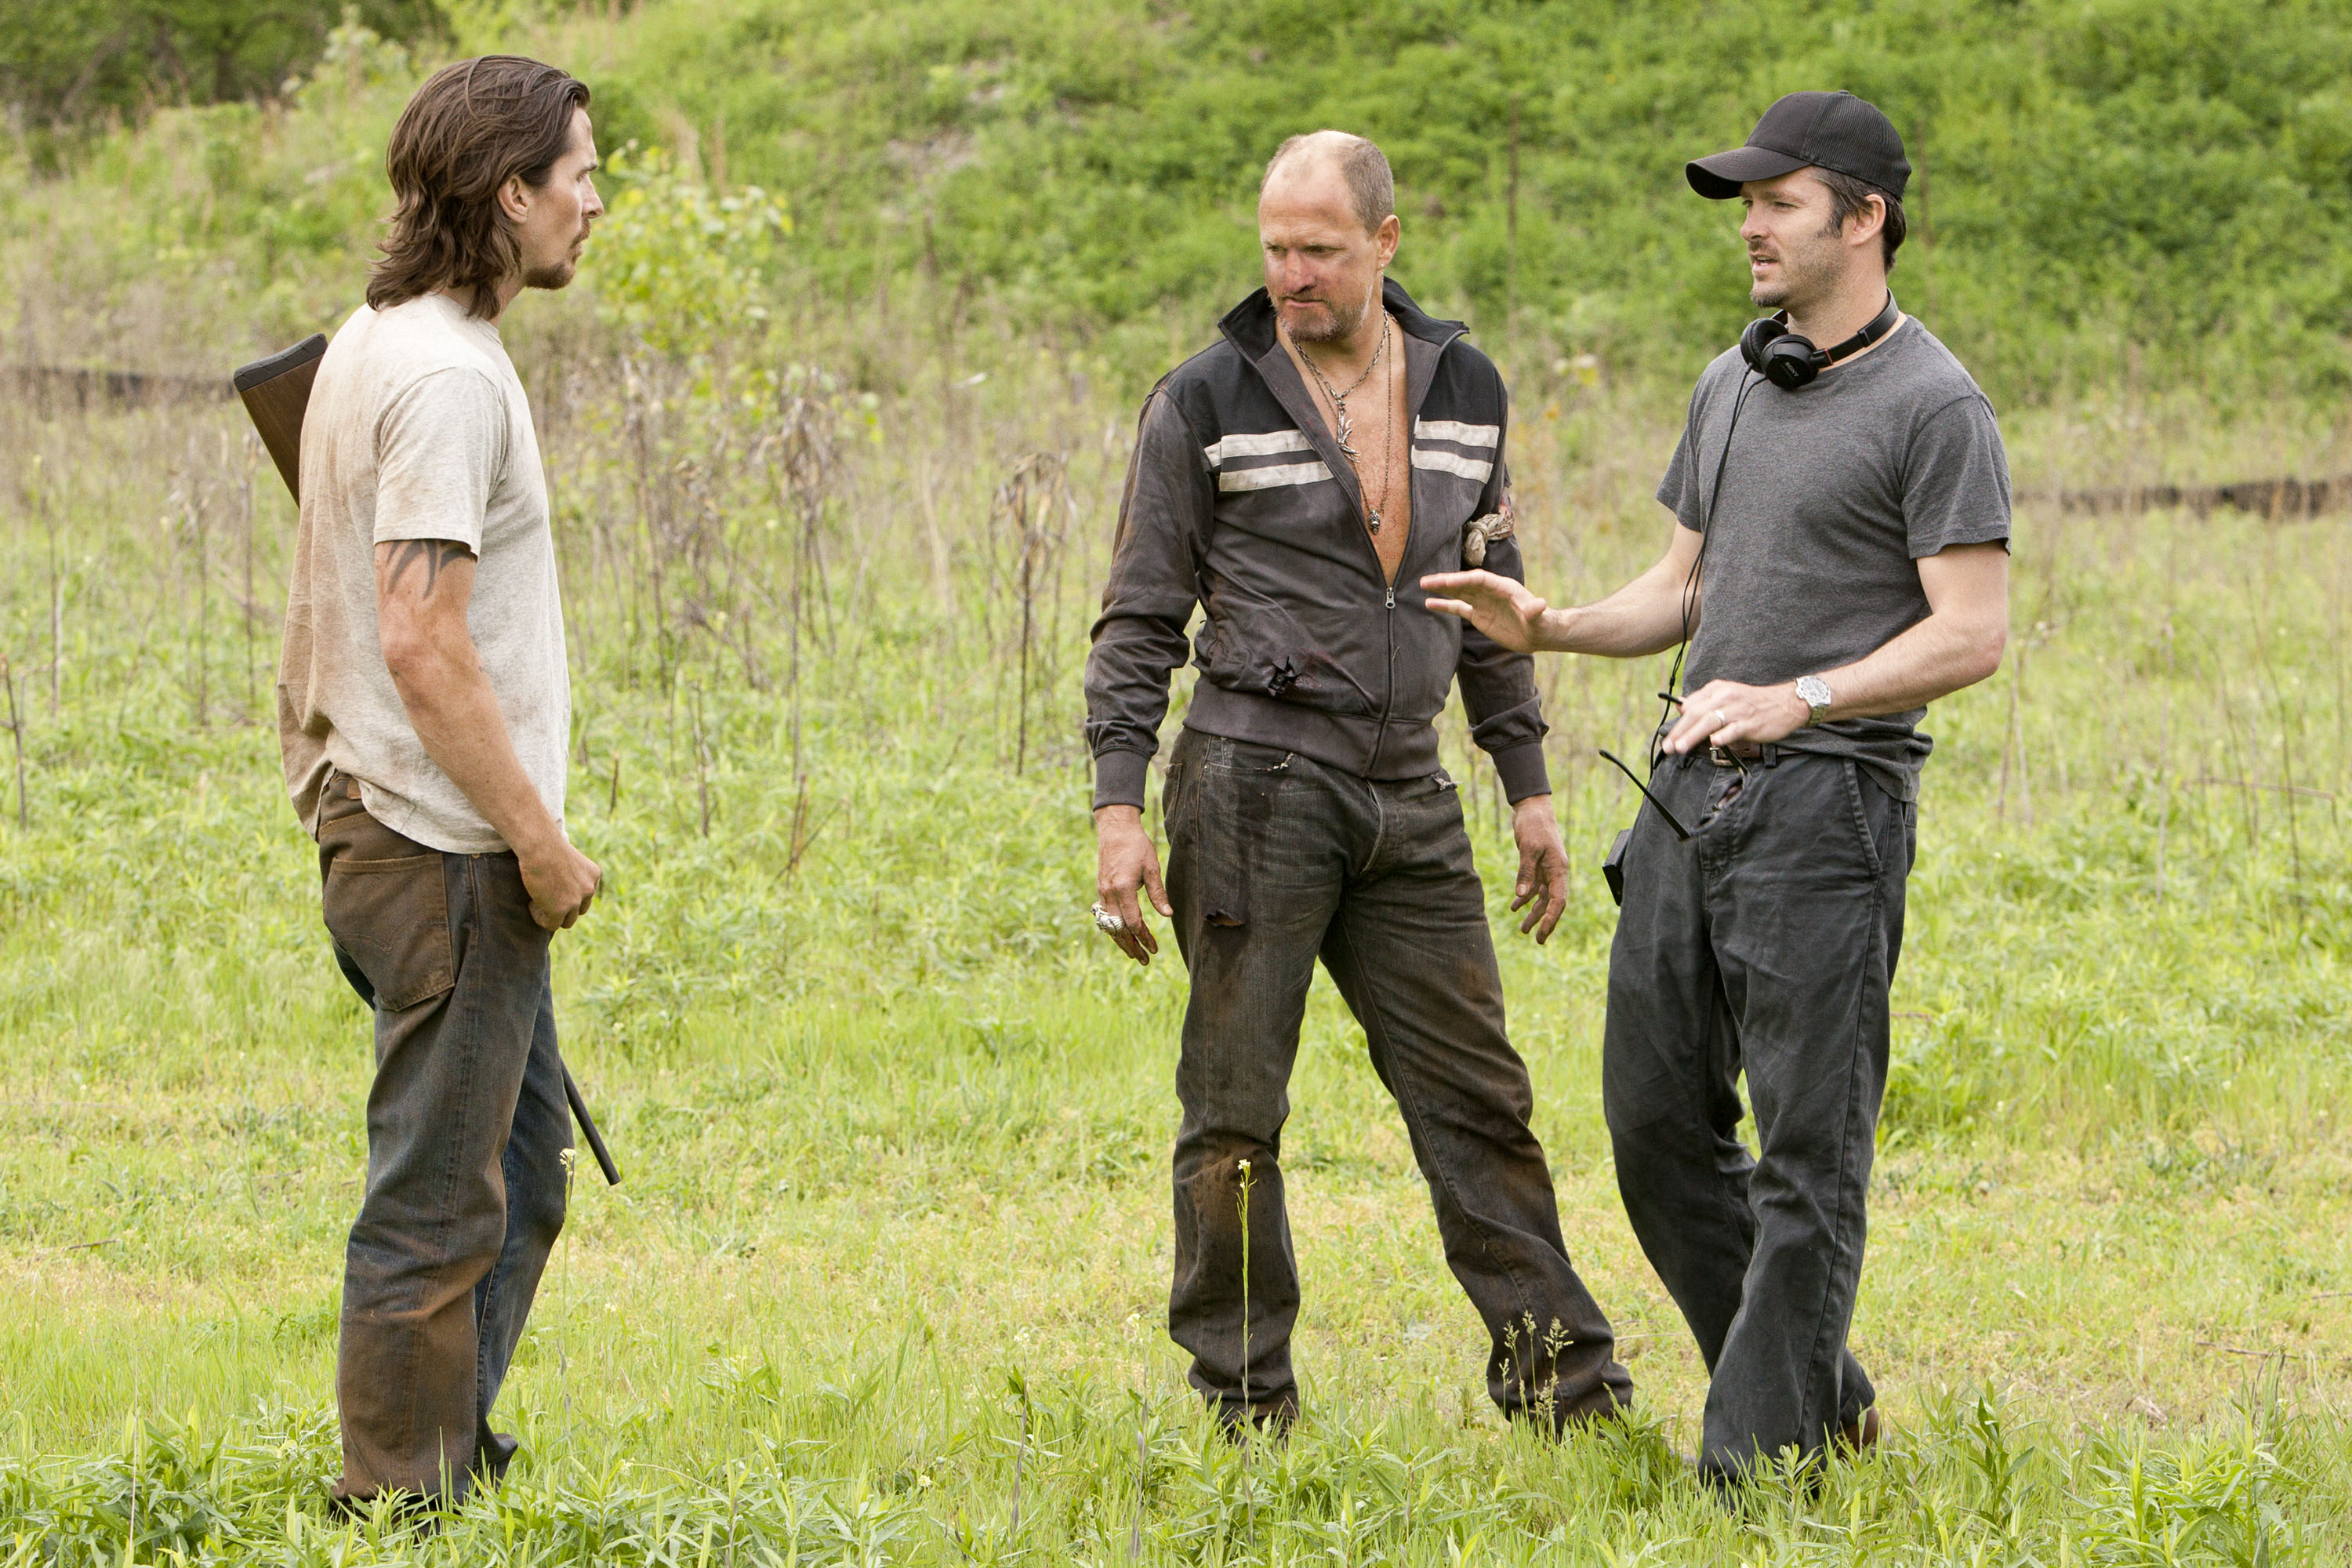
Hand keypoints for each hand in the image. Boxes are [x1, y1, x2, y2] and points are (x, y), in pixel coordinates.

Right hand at [518, 834, 601, 929]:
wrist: (540, 845)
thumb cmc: (546, 845)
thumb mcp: (566, 858)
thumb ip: (569, 874)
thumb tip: (559, 888)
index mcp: (593, 875)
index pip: (586, 896)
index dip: (569, 897)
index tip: (554, 889)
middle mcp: (589, 889)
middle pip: (579, 910)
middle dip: (564, 908)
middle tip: (544, 898)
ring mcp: (576, 901)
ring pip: (567, 921)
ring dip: (552, 915)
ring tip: (536, 902)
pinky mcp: (560, 909)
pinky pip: (551, 924)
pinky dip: (540, 918)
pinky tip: (531, 904)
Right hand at [1093, 805, 1171, 964]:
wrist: (1115, 829)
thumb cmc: (1136, 845)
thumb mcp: (1152, 867)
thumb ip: (1158, 893)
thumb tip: (1168, 915)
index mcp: (1123, 888)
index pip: (1132, 922)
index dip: (1144, 938)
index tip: (1154, 948)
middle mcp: (1109, 893)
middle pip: (1118, 929)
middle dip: (1131, 947)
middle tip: (1144, 961)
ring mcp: (1102, 892)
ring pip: (1109, 925)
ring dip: (1121, 941)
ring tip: (1133, 954)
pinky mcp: (1101, 889)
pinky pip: (1105, 916)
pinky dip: (1113, 929)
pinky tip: (1121, 936)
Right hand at [1417, 569, 1551, 652]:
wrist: (1541, 635)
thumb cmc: (1543, 624)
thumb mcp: (1540, 619)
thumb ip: (1536, 612)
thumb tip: (1539, 604)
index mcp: (1504, 587)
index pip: (1480, 580)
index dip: (1463, 579)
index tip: (1446, 581)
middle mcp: (1491, 592)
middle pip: (1465, 583)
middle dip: (1446, 582)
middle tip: (1426, 581)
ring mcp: (1483, 603)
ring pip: (1459, 592)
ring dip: (1442, 589)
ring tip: (1423, 585)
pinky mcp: (1479, 615)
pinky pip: (1459, 608)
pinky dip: (1445, 605)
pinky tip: (1430, 603)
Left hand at [1508, 793, 1569, 943]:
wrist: (1532, 809)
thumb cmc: (1534, 826)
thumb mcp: (1529, 848)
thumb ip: (1525, 872)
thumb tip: (1521, 896)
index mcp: (1559, 870)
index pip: (1558, 900)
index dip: (1551, 918)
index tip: (1543, 932)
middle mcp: (1555, 873)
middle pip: (1552, 903)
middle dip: (1545, 922)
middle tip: (1537, 940)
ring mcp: (1546, 870)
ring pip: (1541, 898)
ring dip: (1533, 913)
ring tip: (1523, 929)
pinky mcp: (1536, 866)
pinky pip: (1532, 887)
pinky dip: (1524, 898)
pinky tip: (1515, 907)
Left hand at [1662, 679, 1809, 754]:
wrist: (1786, 702)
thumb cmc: (1753, 703)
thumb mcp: (1727, 696)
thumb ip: (1705, 703)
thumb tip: (1682, 709)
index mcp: (1717, 689)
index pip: (1691, 705)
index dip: (1678, 723)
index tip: (1668, 738)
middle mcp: (1725, 697)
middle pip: (1696, 714)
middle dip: (1680, 731)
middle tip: (1668, 747)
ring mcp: (1738, 710)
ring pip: (1710, 721)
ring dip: (1693, 735)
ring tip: (1680, 747)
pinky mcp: (1751, 722)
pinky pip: (1734, 729)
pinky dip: (1723, 735)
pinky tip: (1714, 742)